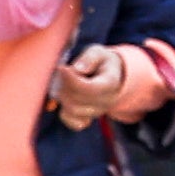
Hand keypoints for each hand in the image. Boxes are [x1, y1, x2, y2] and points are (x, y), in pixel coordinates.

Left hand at [51, 44, 169, 127]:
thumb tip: (77, 69)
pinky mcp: (88, 119)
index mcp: (110, 83)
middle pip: (78, 100)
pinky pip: (74, 123)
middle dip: (64, 86)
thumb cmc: (101, 62)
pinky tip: (65, 98)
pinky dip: (65, 113)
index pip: (89, 88)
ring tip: (63, 84)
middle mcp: (107, 101)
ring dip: (62, 97)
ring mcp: (98, 112)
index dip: (71, 79)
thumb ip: (89, 58)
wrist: (112, 77)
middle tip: (62, 73)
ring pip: (73, 111)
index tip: (61, 67)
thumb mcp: (98, 52)